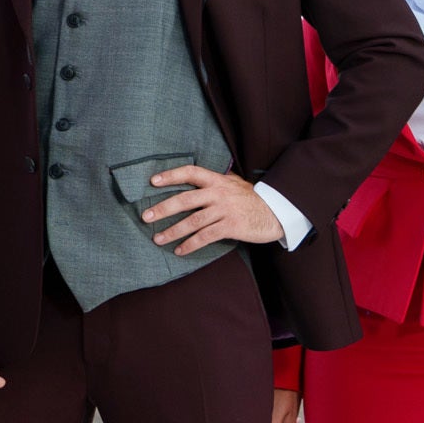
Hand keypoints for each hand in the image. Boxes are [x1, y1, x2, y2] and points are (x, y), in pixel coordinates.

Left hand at [141, 166, 282, 255]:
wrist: (277, 212)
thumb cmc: (253, 198)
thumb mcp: (235, 183)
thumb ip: (217, 180)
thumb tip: (197, 175)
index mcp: (218, 180)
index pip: (191, 172)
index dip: (171, 175)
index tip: (152, 181)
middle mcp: (219, 193)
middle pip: (185, 199)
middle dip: (163, 208)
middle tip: (146, 217)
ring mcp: (225, 210)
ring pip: (193, 221)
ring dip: (172, 231)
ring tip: (157, 239)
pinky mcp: (231, 226)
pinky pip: (205, 237)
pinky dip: (190, 245)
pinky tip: (179, 250)